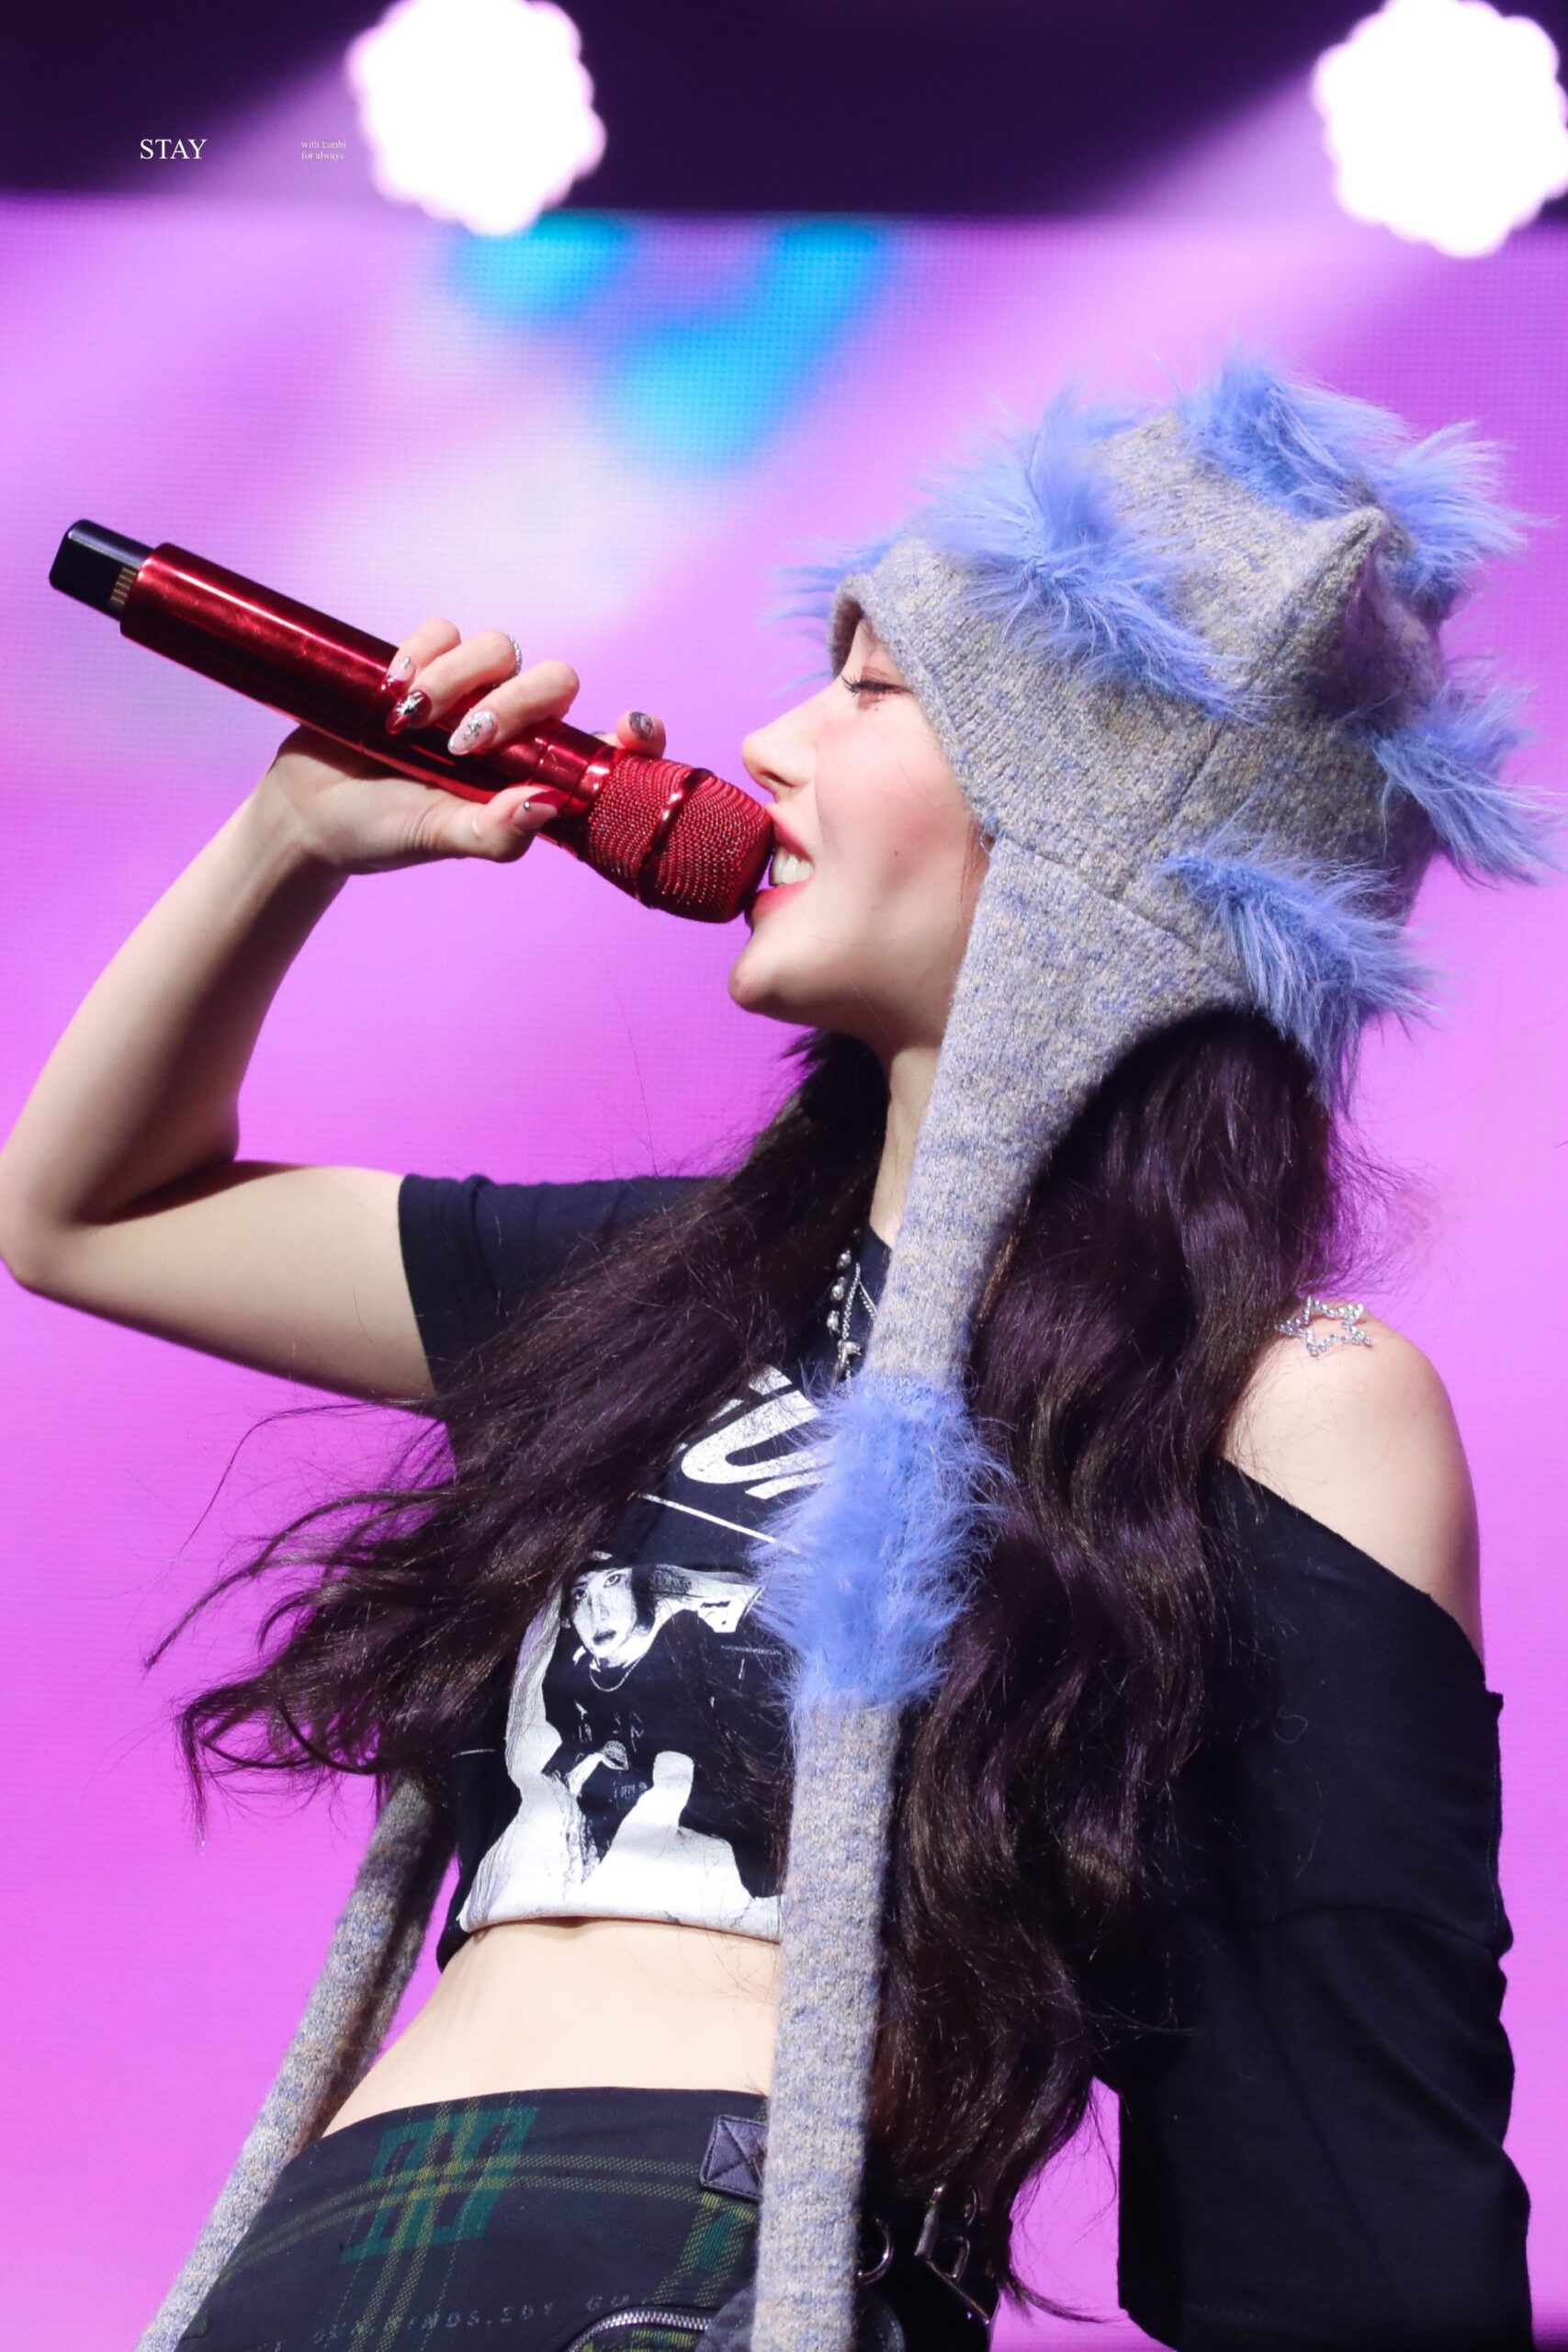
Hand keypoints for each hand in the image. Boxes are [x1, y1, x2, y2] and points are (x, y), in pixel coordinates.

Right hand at [255, 619, 667, 876]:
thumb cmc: (383, 835)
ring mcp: (469, 691)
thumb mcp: (440, 840)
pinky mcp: (425, 663)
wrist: (309, 812)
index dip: (634, 734)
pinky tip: (392, 689)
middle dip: (516, 702)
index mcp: (532, 773)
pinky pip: (445, 630)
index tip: (631, 727)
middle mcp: (512, 728)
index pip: (604, 744)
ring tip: (411, 720)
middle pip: (555, 679)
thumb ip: (495, 833)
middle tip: (464, 742)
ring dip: (458, 678)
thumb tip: (546, 803)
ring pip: (501, 648)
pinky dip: (423, 652)